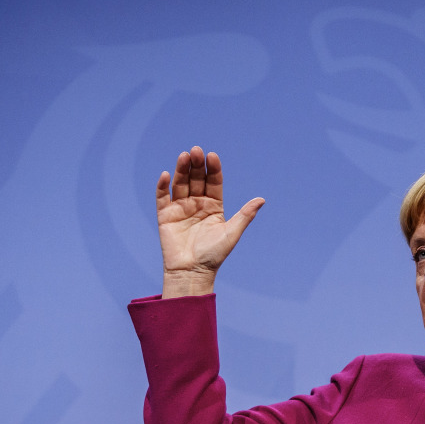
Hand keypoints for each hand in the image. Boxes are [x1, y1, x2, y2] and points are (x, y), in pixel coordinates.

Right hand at [156, 147, 263, 296]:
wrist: (192, 272)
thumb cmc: (214, 255)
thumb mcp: (232, 233)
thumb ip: (245, 215)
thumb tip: (262, 199)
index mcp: (214, 206)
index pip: (213, 182)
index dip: (213, 169)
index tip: (212, 156)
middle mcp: (197, 204)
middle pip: (196, 179)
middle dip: (196, 165)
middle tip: (196, 151)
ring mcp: (180, 208)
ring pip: (180, 184)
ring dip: (181, 170)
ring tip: (184, 156)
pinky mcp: (165, 215)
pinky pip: (162, 197)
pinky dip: (163, 186)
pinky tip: (166, 175)